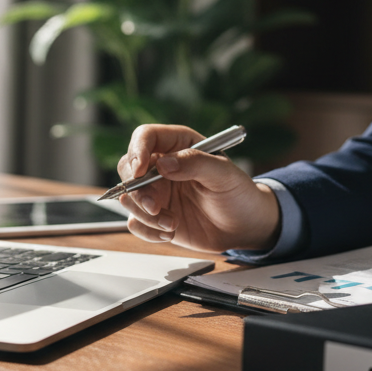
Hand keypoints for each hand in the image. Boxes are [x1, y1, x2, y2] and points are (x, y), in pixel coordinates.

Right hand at [116, 124, 280, 252]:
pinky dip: (148, 231)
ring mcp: (156, 192)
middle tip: (155, 207)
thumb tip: (163, 164)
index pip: (145, 137)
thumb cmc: (238, 193)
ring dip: (146, 215)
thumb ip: (195, 163)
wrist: (244, 227)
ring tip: (172, 224)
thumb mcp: (224, 174)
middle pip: (127, 168)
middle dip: (136, 190)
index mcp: (178, 145)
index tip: (140, 171)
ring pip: (128, 198)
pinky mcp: (154, 216)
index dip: (137, 150)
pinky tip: (170, 233)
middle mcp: (161, 166)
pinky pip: (136, 223)